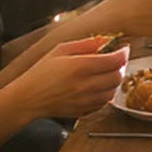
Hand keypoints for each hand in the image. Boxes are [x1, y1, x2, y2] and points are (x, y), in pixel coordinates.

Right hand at [13, 37, 128, 120]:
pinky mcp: (84, 111)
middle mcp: (85, 85)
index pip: (115, 60)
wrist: (28, 98)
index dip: (123, 53)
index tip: (123, 48)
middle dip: (120, 66)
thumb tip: (106, 40)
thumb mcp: (60, 50)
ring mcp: (86, 100)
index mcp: (80, 66)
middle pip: (118, 76)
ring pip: (113, 91)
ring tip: (105, 73)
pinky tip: (97, 86)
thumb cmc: (41, 72)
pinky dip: (106, 93)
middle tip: (115, 60)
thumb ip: (85, 44)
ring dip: (114, 80)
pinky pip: (104, 102)